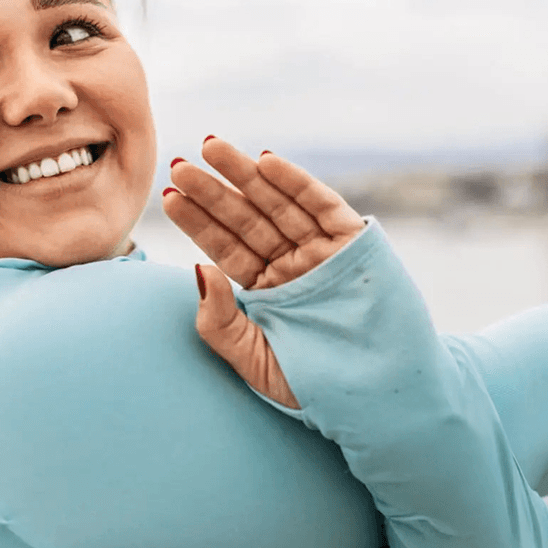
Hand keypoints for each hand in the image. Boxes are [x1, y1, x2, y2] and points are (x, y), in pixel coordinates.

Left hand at [162, 137, 367, 409]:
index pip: (225, 248)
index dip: (198, 222)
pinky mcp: (355, 243)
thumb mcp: (254, 360)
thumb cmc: (316, 387)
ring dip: (246, 175)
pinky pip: (322, 206)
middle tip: (180, 163)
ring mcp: (323, 252)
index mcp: (266, 289)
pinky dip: (296, 183)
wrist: (379, 399)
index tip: (168, 197)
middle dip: (215, 190)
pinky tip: (265, 162)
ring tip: (211, 148)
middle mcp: (292, 265)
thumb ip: (221, 323)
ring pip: (278, 205)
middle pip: (247, 219)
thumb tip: (199, 270)